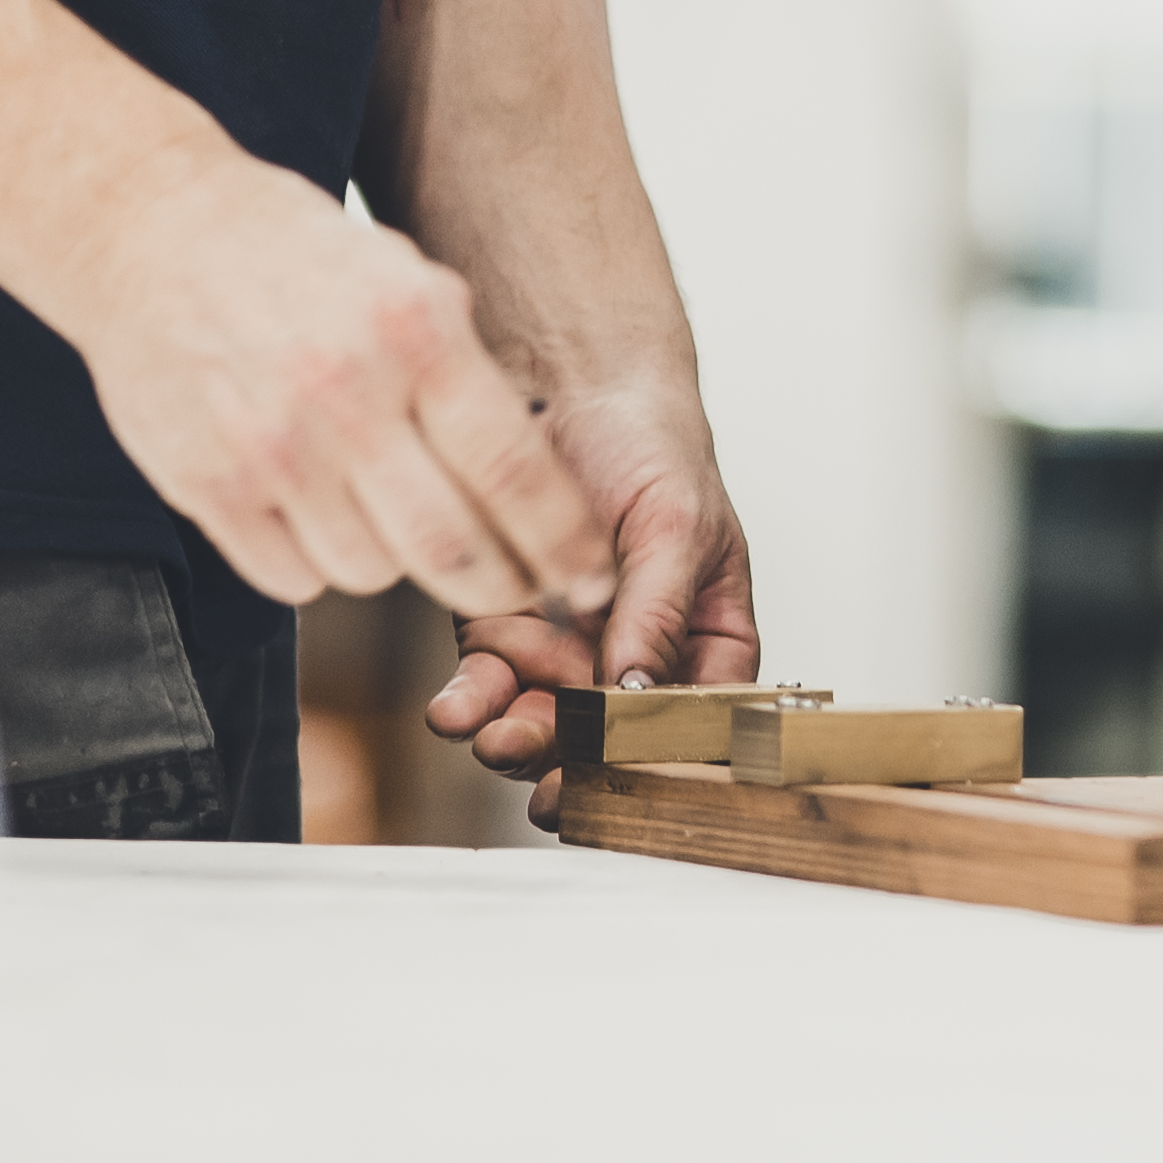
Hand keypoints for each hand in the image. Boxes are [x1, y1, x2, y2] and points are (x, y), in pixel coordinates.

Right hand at [57, 143, 619, 632]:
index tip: (591, 575)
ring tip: (395, 516)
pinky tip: (320, 515)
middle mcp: (346, 397)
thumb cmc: (289, 250)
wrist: (147, 229)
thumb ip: (462, 365)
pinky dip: (319, 565)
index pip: (515, 474)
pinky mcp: (208, 488)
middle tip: (519, 586)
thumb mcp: (403, 273)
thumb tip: (532, 476)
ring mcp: (271, 450)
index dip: (565, 543)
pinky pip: (293, 579)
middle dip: (503, 585)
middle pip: (451, 551)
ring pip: (371, 573)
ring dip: (399, 564)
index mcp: (414, 332)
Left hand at [428, 380, 759, 770]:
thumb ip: (661, 609)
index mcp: (706, 637)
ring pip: (545, 724)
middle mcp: (637, 656)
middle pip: (614, 740)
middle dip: (579, 762)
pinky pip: (486, 685)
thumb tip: (642, 690)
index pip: (700, 721)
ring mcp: (568, 650)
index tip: (629, 777)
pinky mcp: (503, 632)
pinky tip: (456, 708)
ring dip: (520, 740)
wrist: (568, 380)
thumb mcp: (676, 522)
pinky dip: (470, 702)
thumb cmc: (649, 441)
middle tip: (551, 782)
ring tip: (496, 737)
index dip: (667, 761)